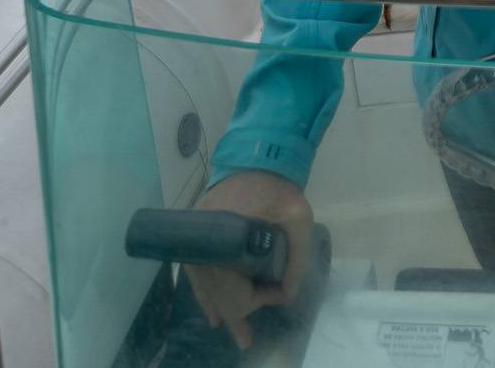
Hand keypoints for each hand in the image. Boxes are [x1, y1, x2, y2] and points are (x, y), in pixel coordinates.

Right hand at [182, 169, 315, 350]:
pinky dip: (204, 290)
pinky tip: (209, 308)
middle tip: (245, 339)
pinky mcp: (194, 229)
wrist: (257, 155)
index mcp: (226, 237)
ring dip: (216, 306)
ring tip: (227, 328)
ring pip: (203, 283)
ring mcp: (195, 234)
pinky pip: (196, 269)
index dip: (254, 301)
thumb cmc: (280, 188)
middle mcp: (203, 239)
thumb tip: (286, 296)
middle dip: (233, 314)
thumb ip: (298, 260)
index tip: (277, 294)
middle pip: (215, 290)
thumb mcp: (300, 221)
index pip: (231, 288)